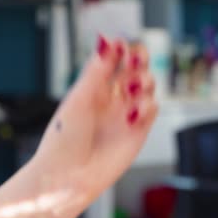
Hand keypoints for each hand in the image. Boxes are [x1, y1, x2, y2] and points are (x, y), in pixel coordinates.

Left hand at [34, 36, 157, 194]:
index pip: (115, 60)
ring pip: (148, 86)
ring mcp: (127, 114)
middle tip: (136, 58)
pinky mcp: (139, 131)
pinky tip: (133, 114)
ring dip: (145, 81)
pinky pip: (153, 109)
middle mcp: (113, 98)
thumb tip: (106, 40)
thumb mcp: (79, 98)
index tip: (121, 46)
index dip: (122, 50)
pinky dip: (148, 106)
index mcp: (94, 87)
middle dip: (139, 61)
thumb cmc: (64, 139)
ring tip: (132, 88)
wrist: (69, 176)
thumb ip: (97, 70)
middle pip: (136, 69)